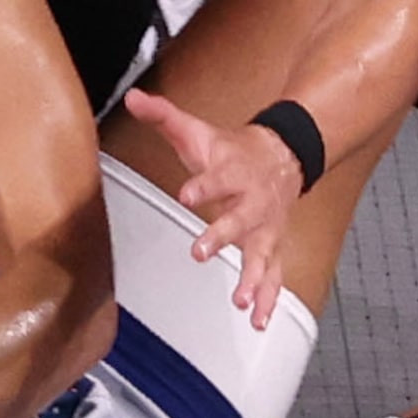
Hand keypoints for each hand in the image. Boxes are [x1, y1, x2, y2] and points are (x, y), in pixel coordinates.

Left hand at [120, 88, 300, 328]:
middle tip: (201, 251)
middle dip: (222, 235)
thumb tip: (133, 98)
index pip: (217, 177)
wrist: (284, 156)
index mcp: (232, 172)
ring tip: (240, 301)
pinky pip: (273, 275)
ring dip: (252, 278)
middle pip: (238, 219)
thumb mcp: (198, 131)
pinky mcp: (271, 246)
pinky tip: (259, 319)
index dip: (203, 185)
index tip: (188, 194)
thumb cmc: (233, 151)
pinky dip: (268, 298)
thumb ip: (164, 116)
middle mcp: (251, 202)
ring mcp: (264, 228)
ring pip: (261, 254)